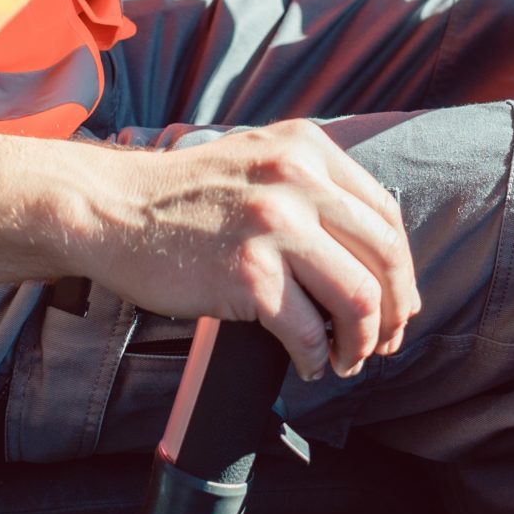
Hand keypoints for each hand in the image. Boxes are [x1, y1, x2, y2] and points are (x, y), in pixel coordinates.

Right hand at [74, 120, 418, 380]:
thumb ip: (311, 189)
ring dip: (361, 342)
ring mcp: (275, 225)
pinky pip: (308, 332)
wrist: (112, 208)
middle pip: (384, 257)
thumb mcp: (258, 161)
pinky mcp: (250, 274)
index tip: (397, 302)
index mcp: (307, 149)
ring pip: (359, 298)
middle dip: (394, 311)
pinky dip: (316, 359)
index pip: (385, 215)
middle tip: (385, 342)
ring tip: (346, 359)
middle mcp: (298, 179)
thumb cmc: (180, 197)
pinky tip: (306, 364)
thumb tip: (370, 260)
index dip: (401, 270)